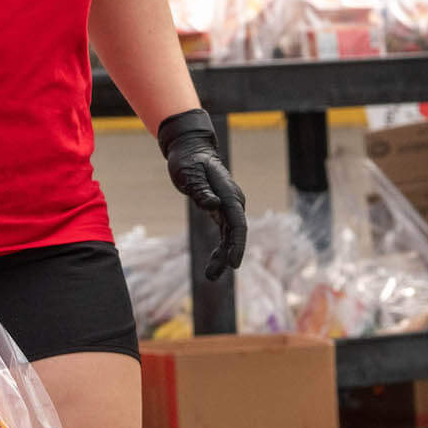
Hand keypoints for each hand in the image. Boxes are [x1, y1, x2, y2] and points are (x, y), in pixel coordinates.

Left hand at [158, 109, 248, 280]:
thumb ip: (201, 191)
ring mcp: (228, 207)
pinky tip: (212, 265)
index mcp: (229, 194)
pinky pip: (224, 234)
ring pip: (230, 237)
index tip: (235, 262)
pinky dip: (220, 249)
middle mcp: (233, 202)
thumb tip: (214, 206)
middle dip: (229, 255)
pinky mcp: (220, 211)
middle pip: (236, 233)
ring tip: (211, 276)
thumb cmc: (189, 161)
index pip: (238, 223)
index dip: (238, 243)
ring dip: (223, 256)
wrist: (190, 150)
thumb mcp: (190, 174)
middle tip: (214, 275)